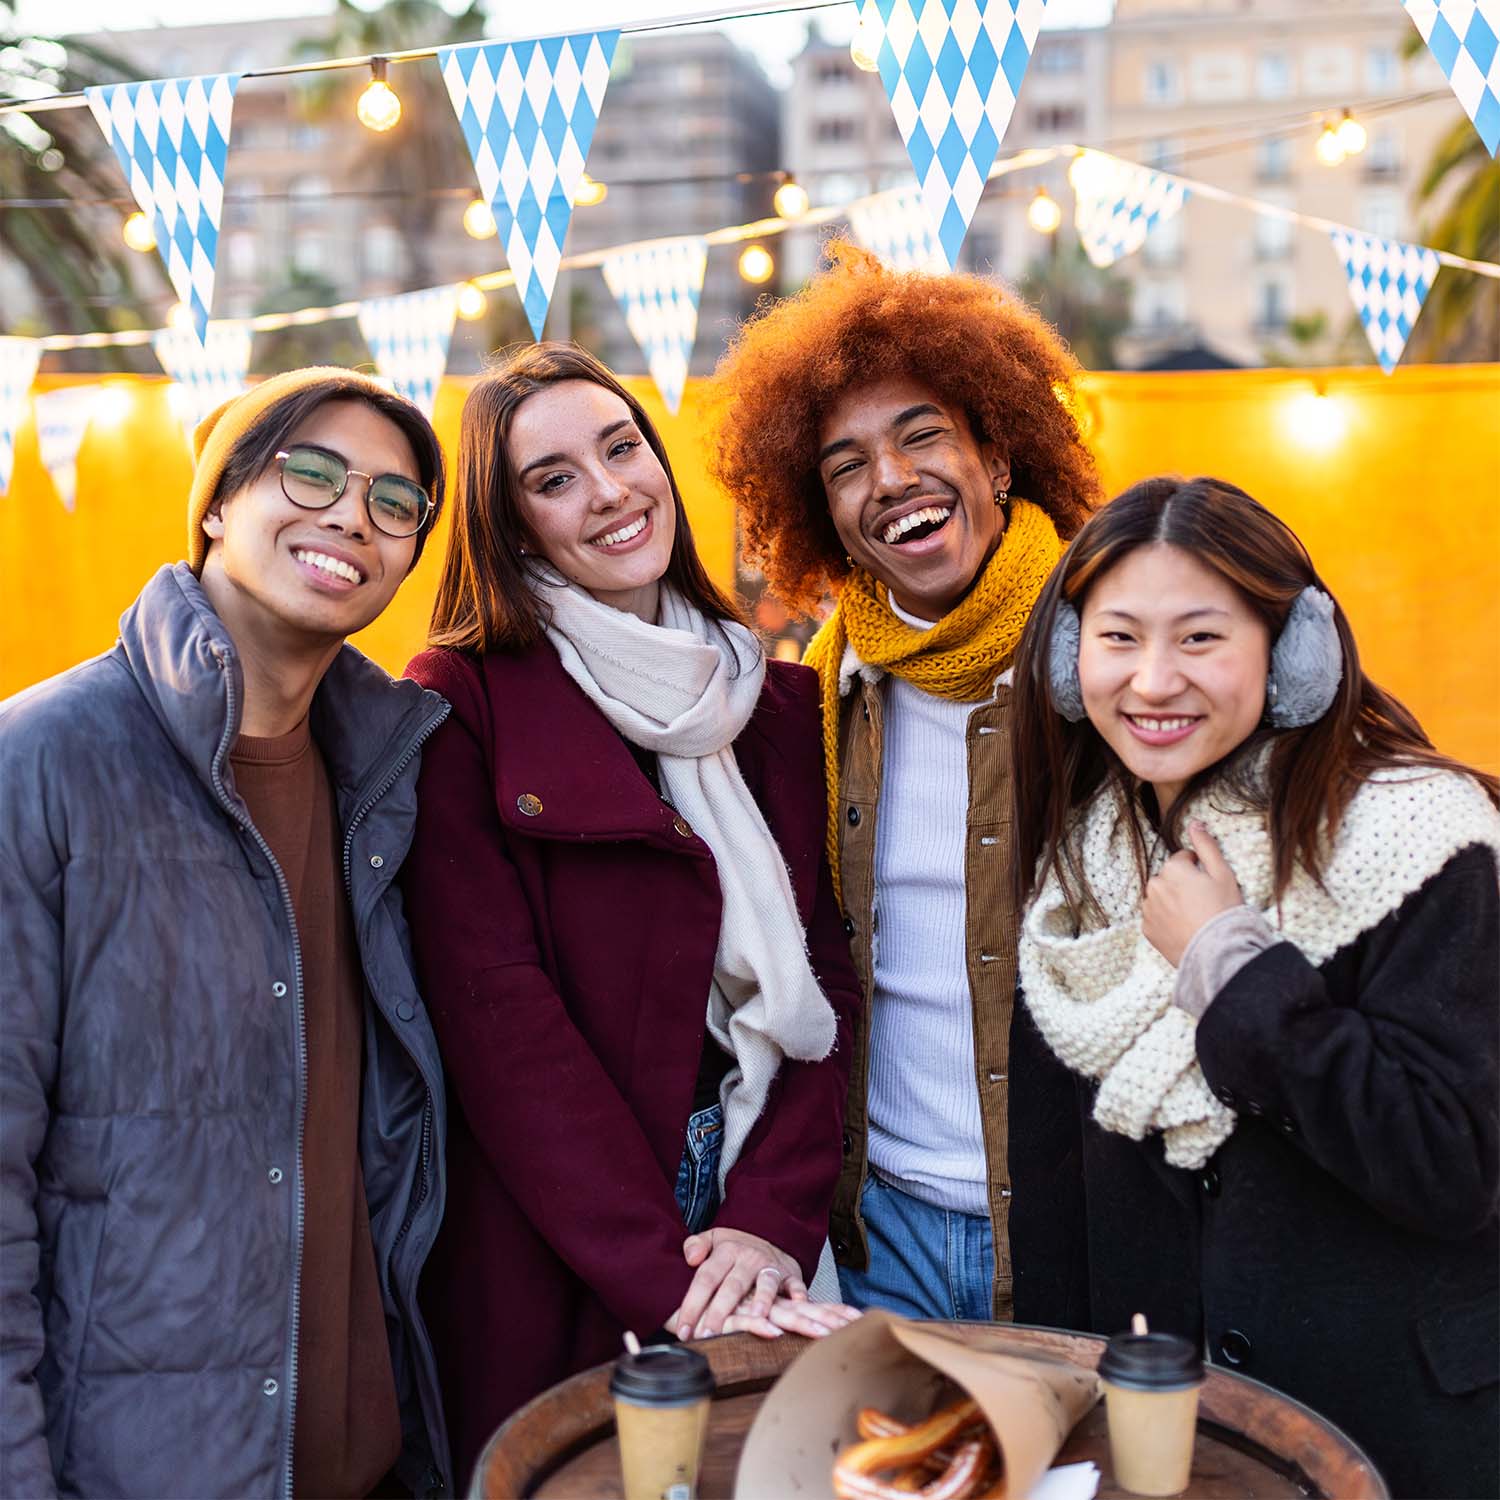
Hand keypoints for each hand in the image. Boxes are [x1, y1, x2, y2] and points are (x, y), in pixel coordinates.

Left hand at [667, 1228, 805, 1340]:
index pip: (706, 1278)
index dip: (692, 1303)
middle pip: (733, 1286)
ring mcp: (771, 1266)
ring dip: (762, 1299)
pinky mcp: (790, 1274)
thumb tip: (690, 1257)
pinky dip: (798, 1293)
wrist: (771, 1234)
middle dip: (719, 1311)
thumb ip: (696, 1245)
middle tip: (707, 1334)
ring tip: (756, 1317)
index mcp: (726, 1251)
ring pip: (766, 1284)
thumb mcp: (713, 1239)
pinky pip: (796, 1284)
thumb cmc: (736, 1248)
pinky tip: (798, 1303)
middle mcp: (749, 1258)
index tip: (683, 1329)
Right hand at [722, 1291, 862, 1340]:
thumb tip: (789, 1324)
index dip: (831, 1310)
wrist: (682, 1293)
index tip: (857, 1320)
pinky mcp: (726, 1316)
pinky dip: (758, 1325)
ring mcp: (747, 1307)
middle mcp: (765, 1301)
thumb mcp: (744, 1310)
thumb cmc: (715, 1304)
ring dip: (801, 1323)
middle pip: (801, 1310)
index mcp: (773, 1300)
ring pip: (778, 1313)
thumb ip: (766, 1314)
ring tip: (823, 1333)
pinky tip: (774, 1331)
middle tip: (851, 1329)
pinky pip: (744, 1321)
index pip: (808, 1304)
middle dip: (826, 1319)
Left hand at [1142, 821, 1243, 966]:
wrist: (1217, 952)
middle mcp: (1154, 886)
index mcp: (1172, 869)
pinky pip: (1156, 918)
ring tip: (1194, 916)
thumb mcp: (1222, 873)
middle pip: (1169, 878)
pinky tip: (1184, 928)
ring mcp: (1148, 909)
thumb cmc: (1223, 911)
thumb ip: (1206, 845)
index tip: (1209, 884)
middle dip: (1182, 884)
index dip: (1198, 870)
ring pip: (1161, 897)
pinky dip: (1166, 920)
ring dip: (1172, 901)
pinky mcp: (1147, 929)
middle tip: (1203, 902)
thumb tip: (1195, 823)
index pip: (1183, 859)